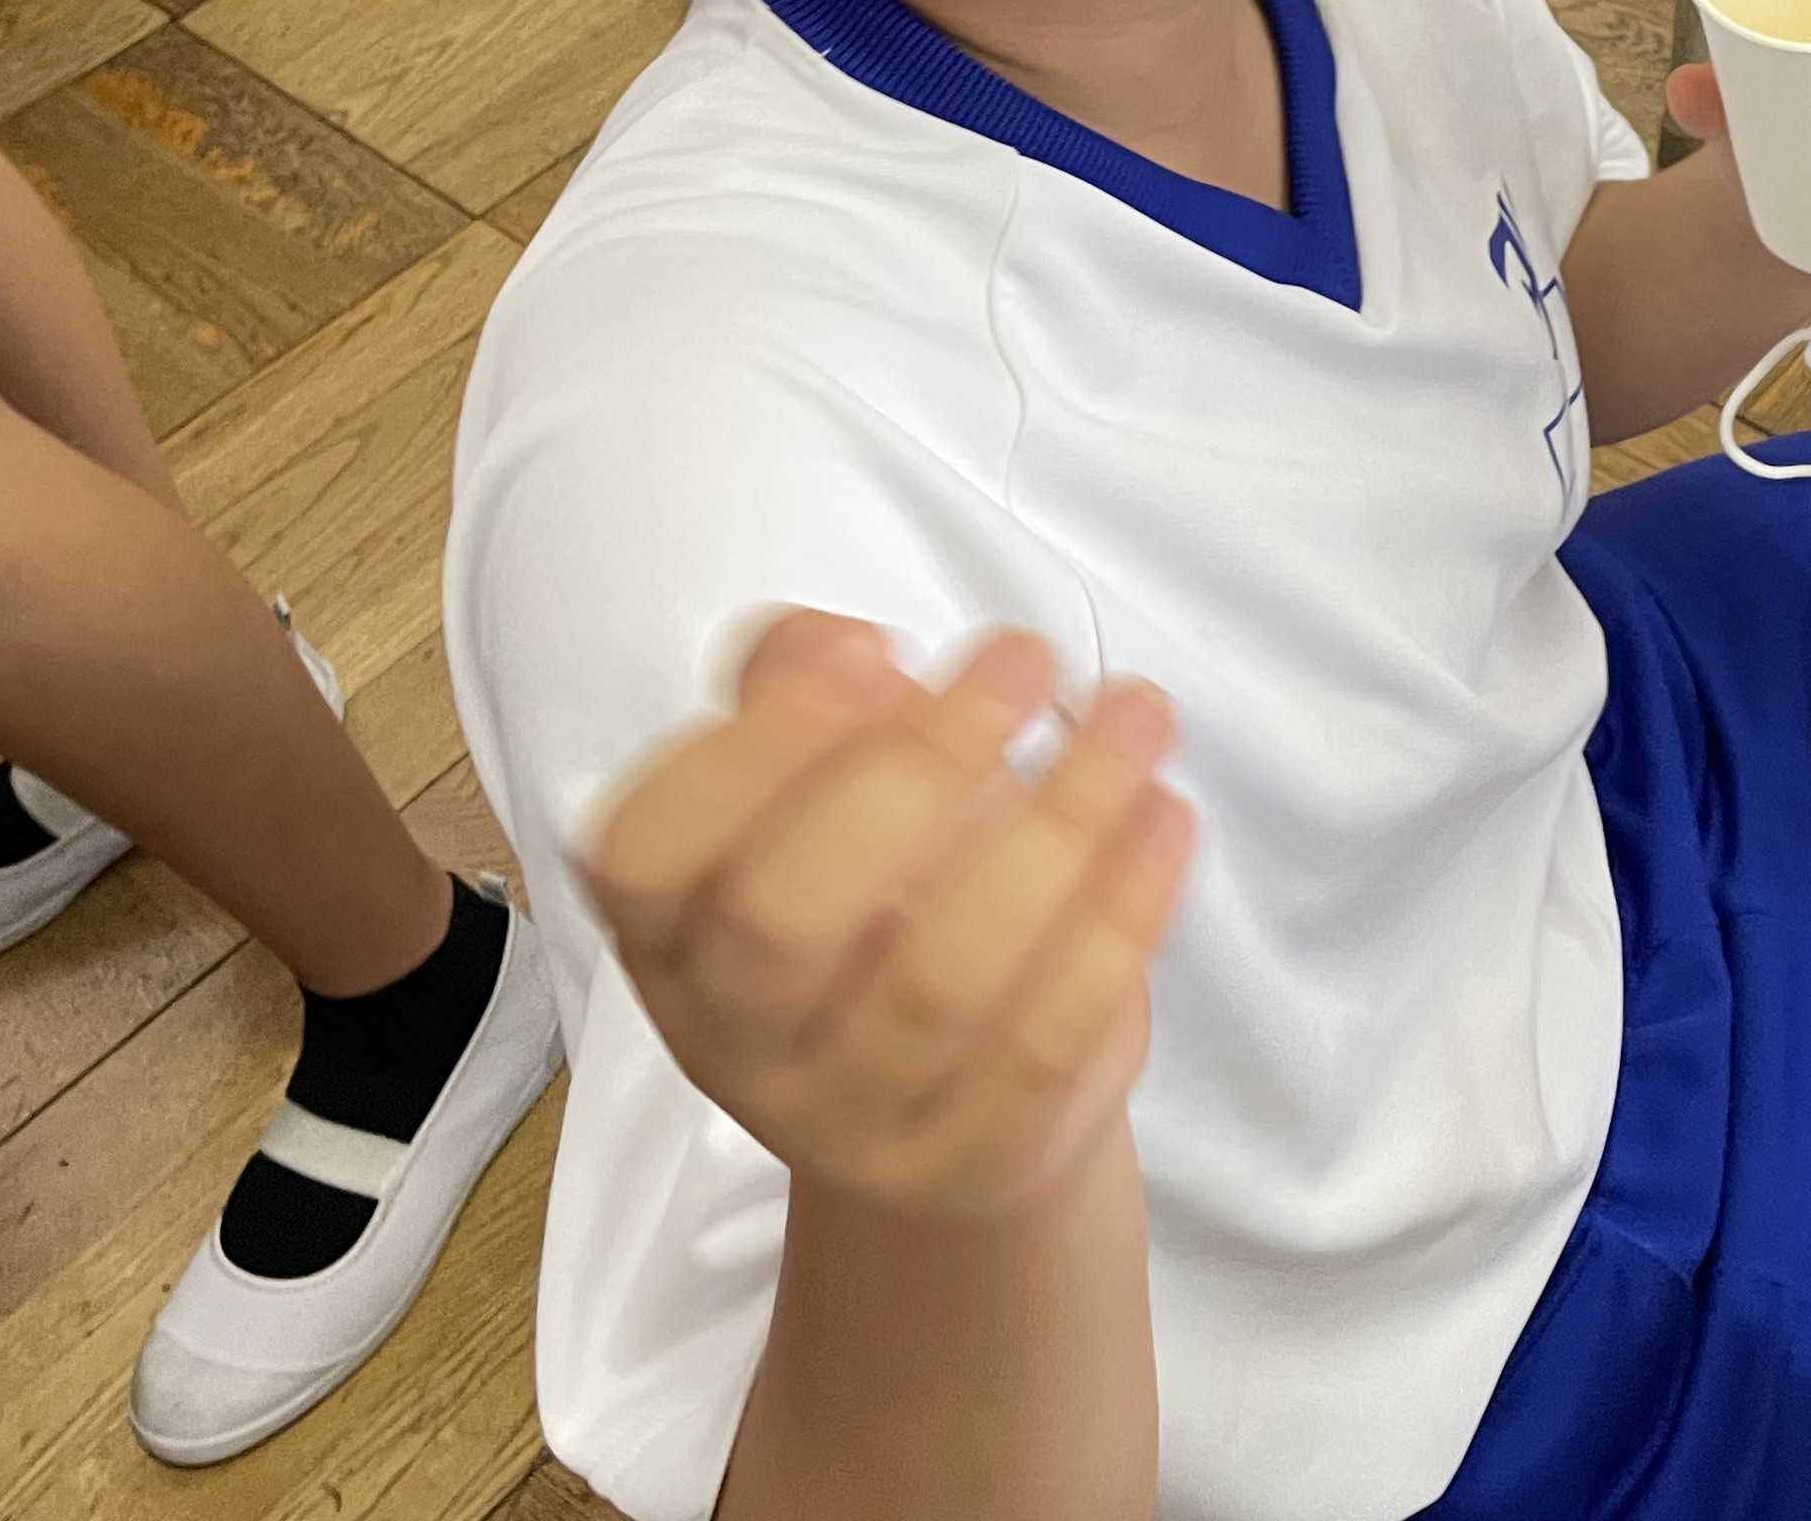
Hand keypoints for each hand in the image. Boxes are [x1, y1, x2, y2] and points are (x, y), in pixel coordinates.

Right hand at [583, 613, 1193, 1223]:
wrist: (958, 1091)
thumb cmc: (878, 886)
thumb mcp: (819, 778)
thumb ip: (799, 683)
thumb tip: (840, 648)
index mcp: (667, 930)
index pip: (646, 853)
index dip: (754, 748)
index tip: (879, 650)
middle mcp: (729, 1038)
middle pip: (784, 920)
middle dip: (916, 770)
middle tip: (1024, 659)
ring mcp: (846, 1120)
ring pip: (937, 981)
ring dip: (1055, 826)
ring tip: (1138, 712)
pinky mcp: (967, 1163)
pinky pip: (1045, 1043)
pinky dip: (1117, 920)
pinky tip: (1164, 817)